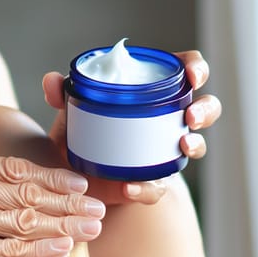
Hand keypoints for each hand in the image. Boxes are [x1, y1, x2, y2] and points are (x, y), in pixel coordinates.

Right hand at [0, 106, 105, 256]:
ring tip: (92, 227)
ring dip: (63, 224)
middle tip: (96, 204)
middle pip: (25, 194)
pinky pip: (7, 251)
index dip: (48, 174)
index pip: (10, 167)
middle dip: (66, 200)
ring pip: (24, 222)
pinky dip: (38, 250)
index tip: (75, 179)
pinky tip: (63, 249)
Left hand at [42, 50, 221, 205]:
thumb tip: (51, 81)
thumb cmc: (78, 130)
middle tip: (191, 115)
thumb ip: (61, 92)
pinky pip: (157, 187)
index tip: (192, 75)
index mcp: (151, 93)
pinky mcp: (150, 182)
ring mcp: (163, 151)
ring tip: (183, 144)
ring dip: (196, 144)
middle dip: (206, 109)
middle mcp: (165, 120)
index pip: (185, 71)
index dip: (196, 68)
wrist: (69, 174)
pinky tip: (130, 187)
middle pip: (204, 107)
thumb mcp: (68, 109)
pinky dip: (147, 188)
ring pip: (196, 145)